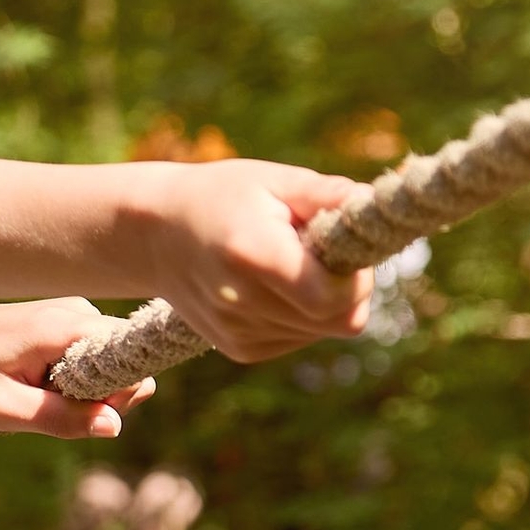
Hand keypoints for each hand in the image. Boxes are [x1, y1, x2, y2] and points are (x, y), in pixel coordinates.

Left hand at [0, 299, 154, 438]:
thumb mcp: (0, 409)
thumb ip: (57, 419)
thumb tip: (114, 425)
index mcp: (59, 326)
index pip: (128, 352)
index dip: (121, 389)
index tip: (88, 409)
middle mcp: (75, 310)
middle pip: (127, 359)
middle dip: (106, 394)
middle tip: (56, 409)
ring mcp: (74, 312)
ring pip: (114, 360)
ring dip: (89, 390)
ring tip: (42, 396)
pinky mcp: (70, 320)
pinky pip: (99, 356)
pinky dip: (79, 379)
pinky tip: (44, 385)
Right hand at [145, 160, 373, 360]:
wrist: (156, 234)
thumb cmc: (222, 196)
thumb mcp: (273, 181)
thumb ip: (327, 194)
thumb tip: (372, 207)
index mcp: (254, 256)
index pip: (335, 298)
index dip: (356, 276)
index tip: (342, 246)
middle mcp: (242, 303)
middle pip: (338, 320)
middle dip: (347, 288)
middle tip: (322, 253)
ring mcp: (239, 332)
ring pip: (322, 331)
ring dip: (323, 301)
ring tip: (288, 264)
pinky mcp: (240, 349)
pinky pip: (299, 337)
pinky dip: (301, 314)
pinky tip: (273, 285)